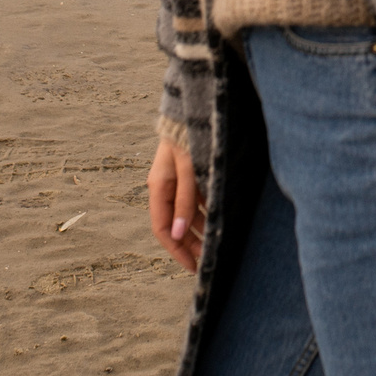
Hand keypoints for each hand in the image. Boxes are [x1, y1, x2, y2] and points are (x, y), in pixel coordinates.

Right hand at [147, 136, 204, 272]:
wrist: (194, 109)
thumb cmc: (190, 138)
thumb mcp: (189, 171)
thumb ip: (185, 201)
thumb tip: (179, 235)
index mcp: (159, 187)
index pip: (163, 228)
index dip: (176, 250)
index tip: (193, 266)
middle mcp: (165, 187)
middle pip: (175, 224)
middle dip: (189, 244)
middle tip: (207, 260)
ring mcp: (177, 181)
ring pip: (186, 214)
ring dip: (198, 231)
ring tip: (214, 245)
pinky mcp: (190, 174)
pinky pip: (195, 201)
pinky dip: (204, 214)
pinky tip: (217, 221)